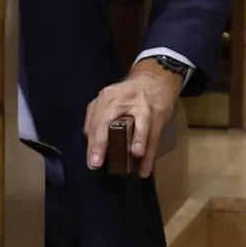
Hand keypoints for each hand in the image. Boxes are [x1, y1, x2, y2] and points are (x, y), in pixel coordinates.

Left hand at [83, 59, 183, 177]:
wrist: (155, 78)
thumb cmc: (128, 93)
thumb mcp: (109, 97)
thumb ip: (97, 114)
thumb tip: (88, 137)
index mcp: (107, 97)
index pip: (95, 121)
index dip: (91, 142)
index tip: (90, 160)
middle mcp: (122, 100)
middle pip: (108, 122)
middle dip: (101, 143)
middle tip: (96, 163)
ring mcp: (142, 106)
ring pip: (140, 125)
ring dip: (137, 140)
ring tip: (134, 156)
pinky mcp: (158, 114)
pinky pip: (154, 136)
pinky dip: (150, 153)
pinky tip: (145, 168)